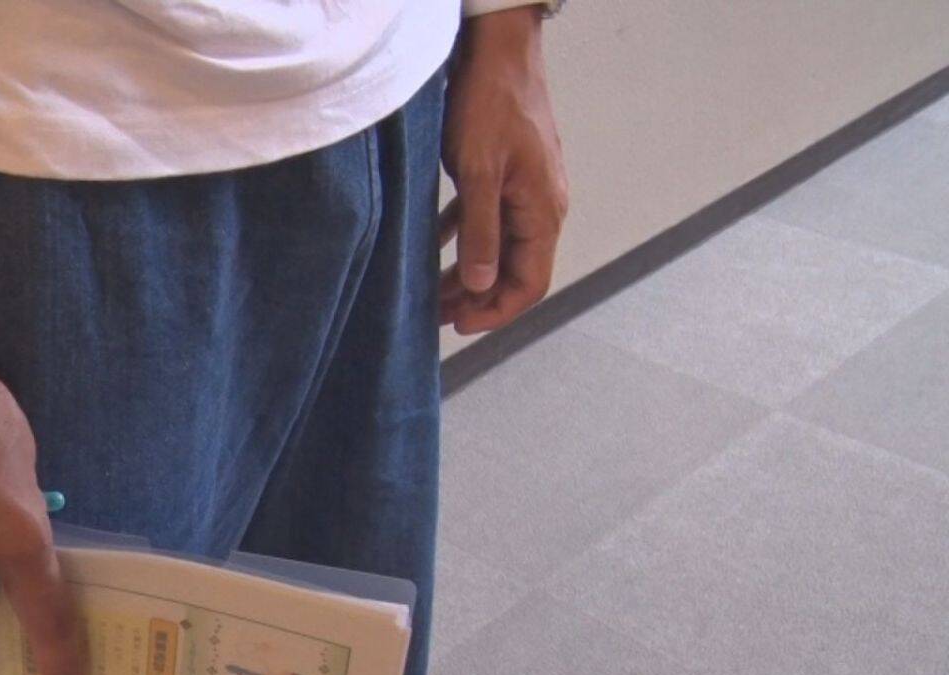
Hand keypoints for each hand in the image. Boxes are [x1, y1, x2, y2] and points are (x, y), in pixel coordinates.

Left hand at [439, 7, 569, 334]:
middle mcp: (541, 205)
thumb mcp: (479, 174)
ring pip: (497, 247)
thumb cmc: (490, 104)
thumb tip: (480, 285)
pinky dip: (461, 238)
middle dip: (476, 298)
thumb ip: (480, 233)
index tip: (458, 326)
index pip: (530, 283)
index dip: (496, 312)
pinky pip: (486, 219)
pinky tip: (433, 247)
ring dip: (466, 272)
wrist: (498, 48)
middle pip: (513, 270)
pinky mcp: (505, 173)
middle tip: (434, 315)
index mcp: (543, 211)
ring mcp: (524, 189)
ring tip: (430, 291)